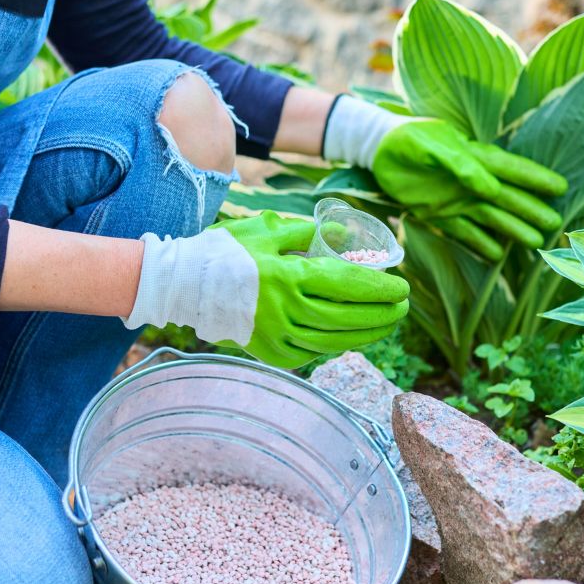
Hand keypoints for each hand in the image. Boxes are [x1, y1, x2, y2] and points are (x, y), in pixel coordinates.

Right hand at [123, 212, 409, 367]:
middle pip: (349, 318)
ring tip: (386, 325)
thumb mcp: (268, 230)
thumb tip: (343, 235)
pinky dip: (336, 345)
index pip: (349, 285)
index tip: (402, 288)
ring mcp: (278, 337)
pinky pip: (313, 353)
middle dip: (382, 314)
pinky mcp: (270, 353)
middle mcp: (287, 311)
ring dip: (366, 334)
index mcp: (290, 277)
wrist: (181, 286)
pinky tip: (351, 337)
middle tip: (402, 308)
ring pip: (335, 341)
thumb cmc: (225, 252)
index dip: (380, 289)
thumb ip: (307, 233)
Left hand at [372, 119, 567, 260]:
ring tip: (535, 243)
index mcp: (474, 158)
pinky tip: (497, 256)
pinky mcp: (439, 214)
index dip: (535, 178)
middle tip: (555, 225)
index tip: (560, 188)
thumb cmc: (407, 139)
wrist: (377, 151)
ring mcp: (457, 199)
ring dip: (512, 230)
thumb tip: (489, 188)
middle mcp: (471, 181)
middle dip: (530, 209)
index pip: (511, 169)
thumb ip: (460, 165)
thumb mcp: (431, 146)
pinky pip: (464, 232)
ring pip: (490, 217)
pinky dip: (480, 243)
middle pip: (507, 198)